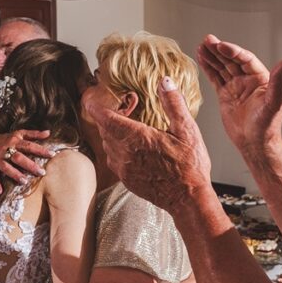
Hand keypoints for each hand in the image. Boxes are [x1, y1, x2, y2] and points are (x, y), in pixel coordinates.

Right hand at [0, 131, 54, 193]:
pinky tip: (0, 191)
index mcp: (14, 141)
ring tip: (24, 181)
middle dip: (30, 165)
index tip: (52, 154)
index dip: (40, 150)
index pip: (29, 145)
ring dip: (15, 174)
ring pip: (6, 167)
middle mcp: (6, 150)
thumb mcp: (19, 134)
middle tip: (42, 172)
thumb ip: (34, 134)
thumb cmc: (6, 139)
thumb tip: (48, 133)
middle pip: (18, 157)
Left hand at [89, 77, 213, 216]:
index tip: (92, 98)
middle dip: (108, 117)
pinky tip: (134, 148)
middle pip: (104, 129)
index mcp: (136, 137)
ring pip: (107, 145)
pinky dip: (117, 149)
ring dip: (112, 133)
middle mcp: (124, 153)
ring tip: (129, 127)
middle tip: (122, 109)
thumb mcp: (187, 130)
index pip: (104, 117)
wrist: (188, 199)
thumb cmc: (190, 167)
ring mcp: (124, 168)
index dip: (95, 105)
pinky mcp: (127, 180)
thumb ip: (173, 104)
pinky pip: (114, 160)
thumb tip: (164, 82)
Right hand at [196, 34, 281, 156]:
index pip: (245, 59)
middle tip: (208, 40)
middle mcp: (248, 80)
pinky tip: (201, 58)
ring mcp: (236, 86)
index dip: (233, 52)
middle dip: (219, 50)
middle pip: (232, 60)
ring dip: (212, 56)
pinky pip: (215, 78)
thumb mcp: (273, 103)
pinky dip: (208, 68)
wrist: (254, 144)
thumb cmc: (267, 126)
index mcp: (261, 78)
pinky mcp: (225, 94)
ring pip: (222, 67)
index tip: (222, 46)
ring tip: (202, 46)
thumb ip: (278, 83)